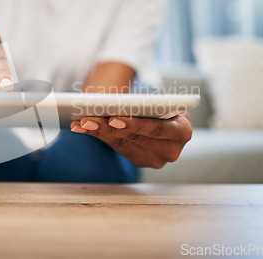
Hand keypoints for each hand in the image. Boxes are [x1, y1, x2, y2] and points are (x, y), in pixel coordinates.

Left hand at [70, 112, 191, 167]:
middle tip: (87, 119)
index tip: (113, 119)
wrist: (169, 118)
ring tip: (80, 121)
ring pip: (121, 143)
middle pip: (134, 137)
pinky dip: (98, 135)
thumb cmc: (165, 104)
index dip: (135, 124)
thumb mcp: (163, 102)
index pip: (156, 129)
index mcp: (182, 132)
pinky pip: (116, 147)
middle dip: (107, 127)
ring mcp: (155, 159)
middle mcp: (171, 151)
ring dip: (97, 131)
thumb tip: (114, 102)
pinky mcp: (140, 160)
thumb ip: (148, 104)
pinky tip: (82, 128)